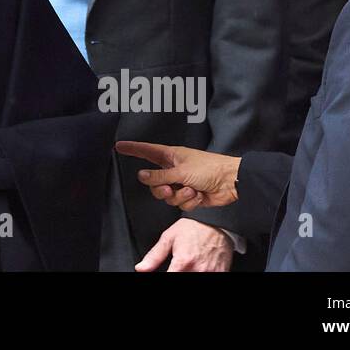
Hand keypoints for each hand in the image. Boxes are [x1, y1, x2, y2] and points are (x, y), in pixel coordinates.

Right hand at [115, 141, 240, 210]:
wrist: (231, 182)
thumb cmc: (209, 168)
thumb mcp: (181, 172)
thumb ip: (159, 176)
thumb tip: (141, 175)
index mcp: (171, 156)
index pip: (146, 151)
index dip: (132, 149)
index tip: (118, 146)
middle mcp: (174, 169)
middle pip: (154, 182)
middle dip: (161, 188)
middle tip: (170, 188)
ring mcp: (181, 183)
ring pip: (167, 196)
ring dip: (179, 196)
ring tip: (192, 191)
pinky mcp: (190, 196)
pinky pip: (180, 203)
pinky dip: (190, 202)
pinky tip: (200, 196)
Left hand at [136, 218, 232, 271]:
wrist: (216, 222)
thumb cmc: (192, 228)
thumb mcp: (169, 238)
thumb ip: (154, 256)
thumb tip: (140, 269)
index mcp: (183, 262)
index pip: (169, 278)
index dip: (166, 276)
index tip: (166, 272)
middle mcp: (198, 269)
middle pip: (183, 280)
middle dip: (177, 273)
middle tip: (177, 267)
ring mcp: (211, 273)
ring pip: (196, 280)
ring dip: (190, 273)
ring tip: (188, 266)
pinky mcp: (221, 273)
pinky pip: (211, 278)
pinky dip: (202, 274)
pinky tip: (199, 268)